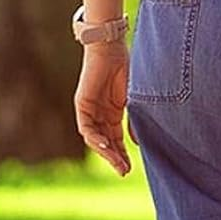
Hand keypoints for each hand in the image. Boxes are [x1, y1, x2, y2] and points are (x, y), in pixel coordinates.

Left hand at [74, 44, 131, 175]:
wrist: (111, 47)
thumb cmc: (128, 67)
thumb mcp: (136, 98)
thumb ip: (135, 119)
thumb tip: (138, 142)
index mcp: (114, 112)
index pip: (117, 139)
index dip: (123, 154)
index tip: (130, 168)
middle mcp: (101, 114)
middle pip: (106, 142)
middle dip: (115, 158)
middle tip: (124, 172)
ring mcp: (90, 110)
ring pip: (96, 138)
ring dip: (106, 152)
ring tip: (118, 164)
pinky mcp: (82, 105)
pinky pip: (86, 127)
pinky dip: (95, 138)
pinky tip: (106, 146)